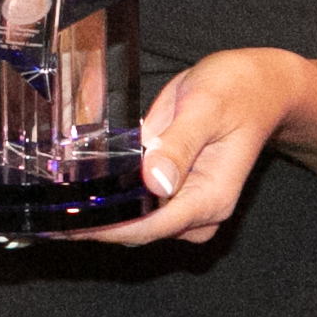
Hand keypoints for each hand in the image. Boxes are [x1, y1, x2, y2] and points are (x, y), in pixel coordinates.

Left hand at [78, 47, 307, 247]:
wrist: (261, 85)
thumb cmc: (237, 91)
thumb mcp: (205, 108)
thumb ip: (179, 145)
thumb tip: (154, 183)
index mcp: (211, 196)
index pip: (152, 226)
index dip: (109, 229)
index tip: (71, 224)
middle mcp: (203, 209)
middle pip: (142, 231)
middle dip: (100, 225)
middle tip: (55, 209)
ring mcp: (192, 203)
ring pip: (141, 223)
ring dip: (107, 214)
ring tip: (65, 199)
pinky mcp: (181, 191)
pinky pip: (145, 206)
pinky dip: (119, 199)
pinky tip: (92, 184)